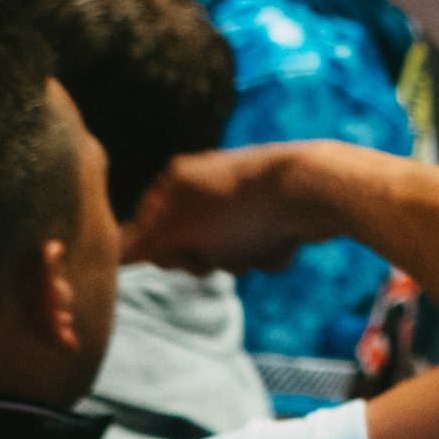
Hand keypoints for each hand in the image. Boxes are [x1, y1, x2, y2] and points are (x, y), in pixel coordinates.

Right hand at [126, 144, 339, 275]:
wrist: (314, 190)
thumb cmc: (239, 213)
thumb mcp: (179, 232)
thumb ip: (145, 244)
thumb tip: (123, 251)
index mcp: (178, 180)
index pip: (148, 230)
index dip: (164, 252)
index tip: (178, 258)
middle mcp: (210, 182)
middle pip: (193, 244)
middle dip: (208, 258)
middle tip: (221, 251)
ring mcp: (246, 196)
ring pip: (231, 250)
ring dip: (243, 257)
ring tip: (258, 243)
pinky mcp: (279, 209)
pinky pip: (264, 244)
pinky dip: (271, 249)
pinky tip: (283, 240)